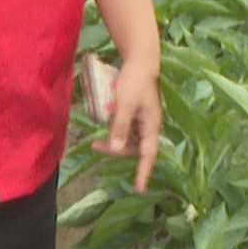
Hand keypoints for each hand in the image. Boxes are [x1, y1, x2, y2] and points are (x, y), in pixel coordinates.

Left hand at [95, 57, 161, 191]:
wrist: (141, 60)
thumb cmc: (135, 81)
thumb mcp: (125, 105)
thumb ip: (121, 127)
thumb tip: (117, 149)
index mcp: (151, 125)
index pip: (149, 155)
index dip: (144, 172)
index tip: (140, 189)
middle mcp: (149, 125)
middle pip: (135, 148)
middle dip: (117, 151)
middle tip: (96, 146)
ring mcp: (143, 118)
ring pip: (130, 139)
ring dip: (114, 141)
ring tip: (96, 140)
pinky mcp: (137, 111)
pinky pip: (127, 129)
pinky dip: (116, 132)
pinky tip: (106, 124)